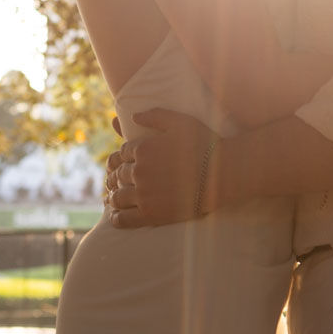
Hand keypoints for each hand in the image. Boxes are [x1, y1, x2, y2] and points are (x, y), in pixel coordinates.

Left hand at [108, 109, 219, 227]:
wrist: (220, 175)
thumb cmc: (204, 144)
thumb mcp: (180, 121)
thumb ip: (155, 115)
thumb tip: (133, 115)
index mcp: (142, 148)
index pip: (120, 154)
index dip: (119, 159)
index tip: (119, 163)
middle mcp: (138, 171)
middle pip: (117, 175)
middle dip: (114, 177)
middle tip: (112, 181)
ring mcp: (143, 194)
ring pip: (117, 196)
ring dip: (112, 196)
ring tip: (112, 198)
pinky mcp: (150, 214)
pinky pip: (124, 218)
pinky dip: (116, 217)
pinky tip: (114, 216)